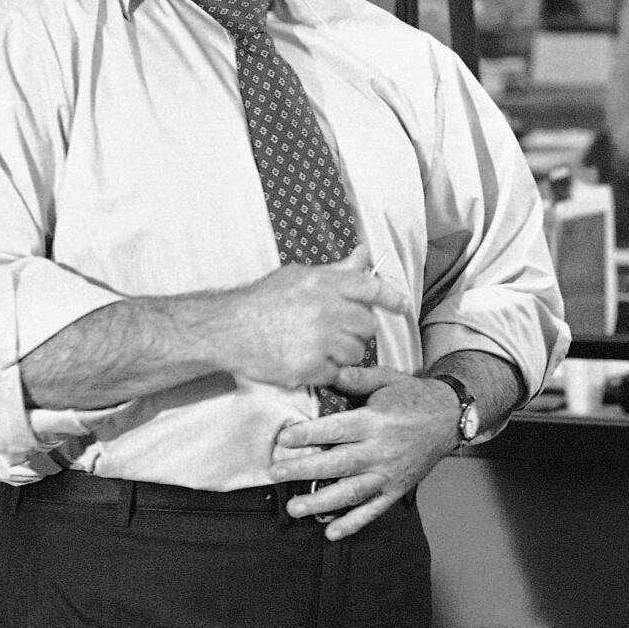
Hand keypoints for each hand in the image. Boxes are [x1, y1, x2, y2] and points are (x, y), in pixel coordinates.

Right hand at [220, 246, 410, 390]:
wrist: (226, 329)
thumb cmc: (262, 301)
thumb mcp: (299, 277)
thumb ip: (336, 270)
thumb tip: (364, 254)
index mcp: (323, 283)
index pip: (371, 287)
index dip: (391, 297)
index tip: (402, 305)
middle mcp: (324, 310)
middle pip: (367, 326)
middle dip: (356, 331)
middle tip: (335, 330)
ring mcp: (317, 341)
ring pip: (354, 353)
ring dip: (341, 353)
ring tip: (315, 346)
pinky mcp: (307, 368)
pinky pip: (334, 373)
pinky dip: (324, 371)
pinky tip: (304, 360)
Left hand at [268, 366, 459, 539]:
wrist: (450, 418)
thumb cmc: (414, 396)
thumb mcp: (388, 378)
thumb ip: (357, 377)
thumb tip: (327, 370)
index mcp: (376, 421)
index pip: (337, 429)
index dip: (309, 435)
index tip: (284, 440)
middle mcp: (381, 451)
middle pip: (338, 463)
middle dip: (305, 470)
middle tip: (277, 475)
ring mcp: (389, 474)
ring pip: (352, 492)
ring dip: (322, 503)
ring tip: (295, 508)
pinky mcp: (396, 489)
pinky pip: (373, 510)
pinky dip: (353, 523)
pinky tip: (330, 533)